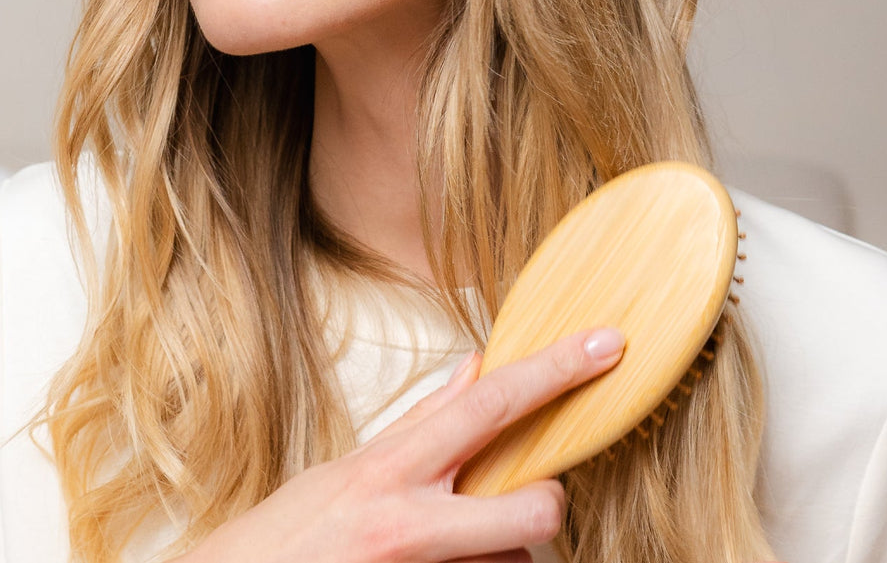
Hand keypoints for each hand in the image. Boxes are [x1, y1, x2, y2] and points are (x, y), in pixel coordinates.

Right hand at [181, 326, 626, 562]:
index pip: (487, 405)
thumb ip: (418, 427)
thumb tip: (474, 369)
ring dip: (498, 559)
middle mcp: (407, 525)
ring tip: (442, 554)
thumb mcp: (344, 472)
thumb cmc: (280, 543)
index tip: (605, 345)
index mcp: (386, 471)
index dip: (553, 371)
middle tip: (526, 503)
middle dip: (545, 507)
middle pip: (533, 510)